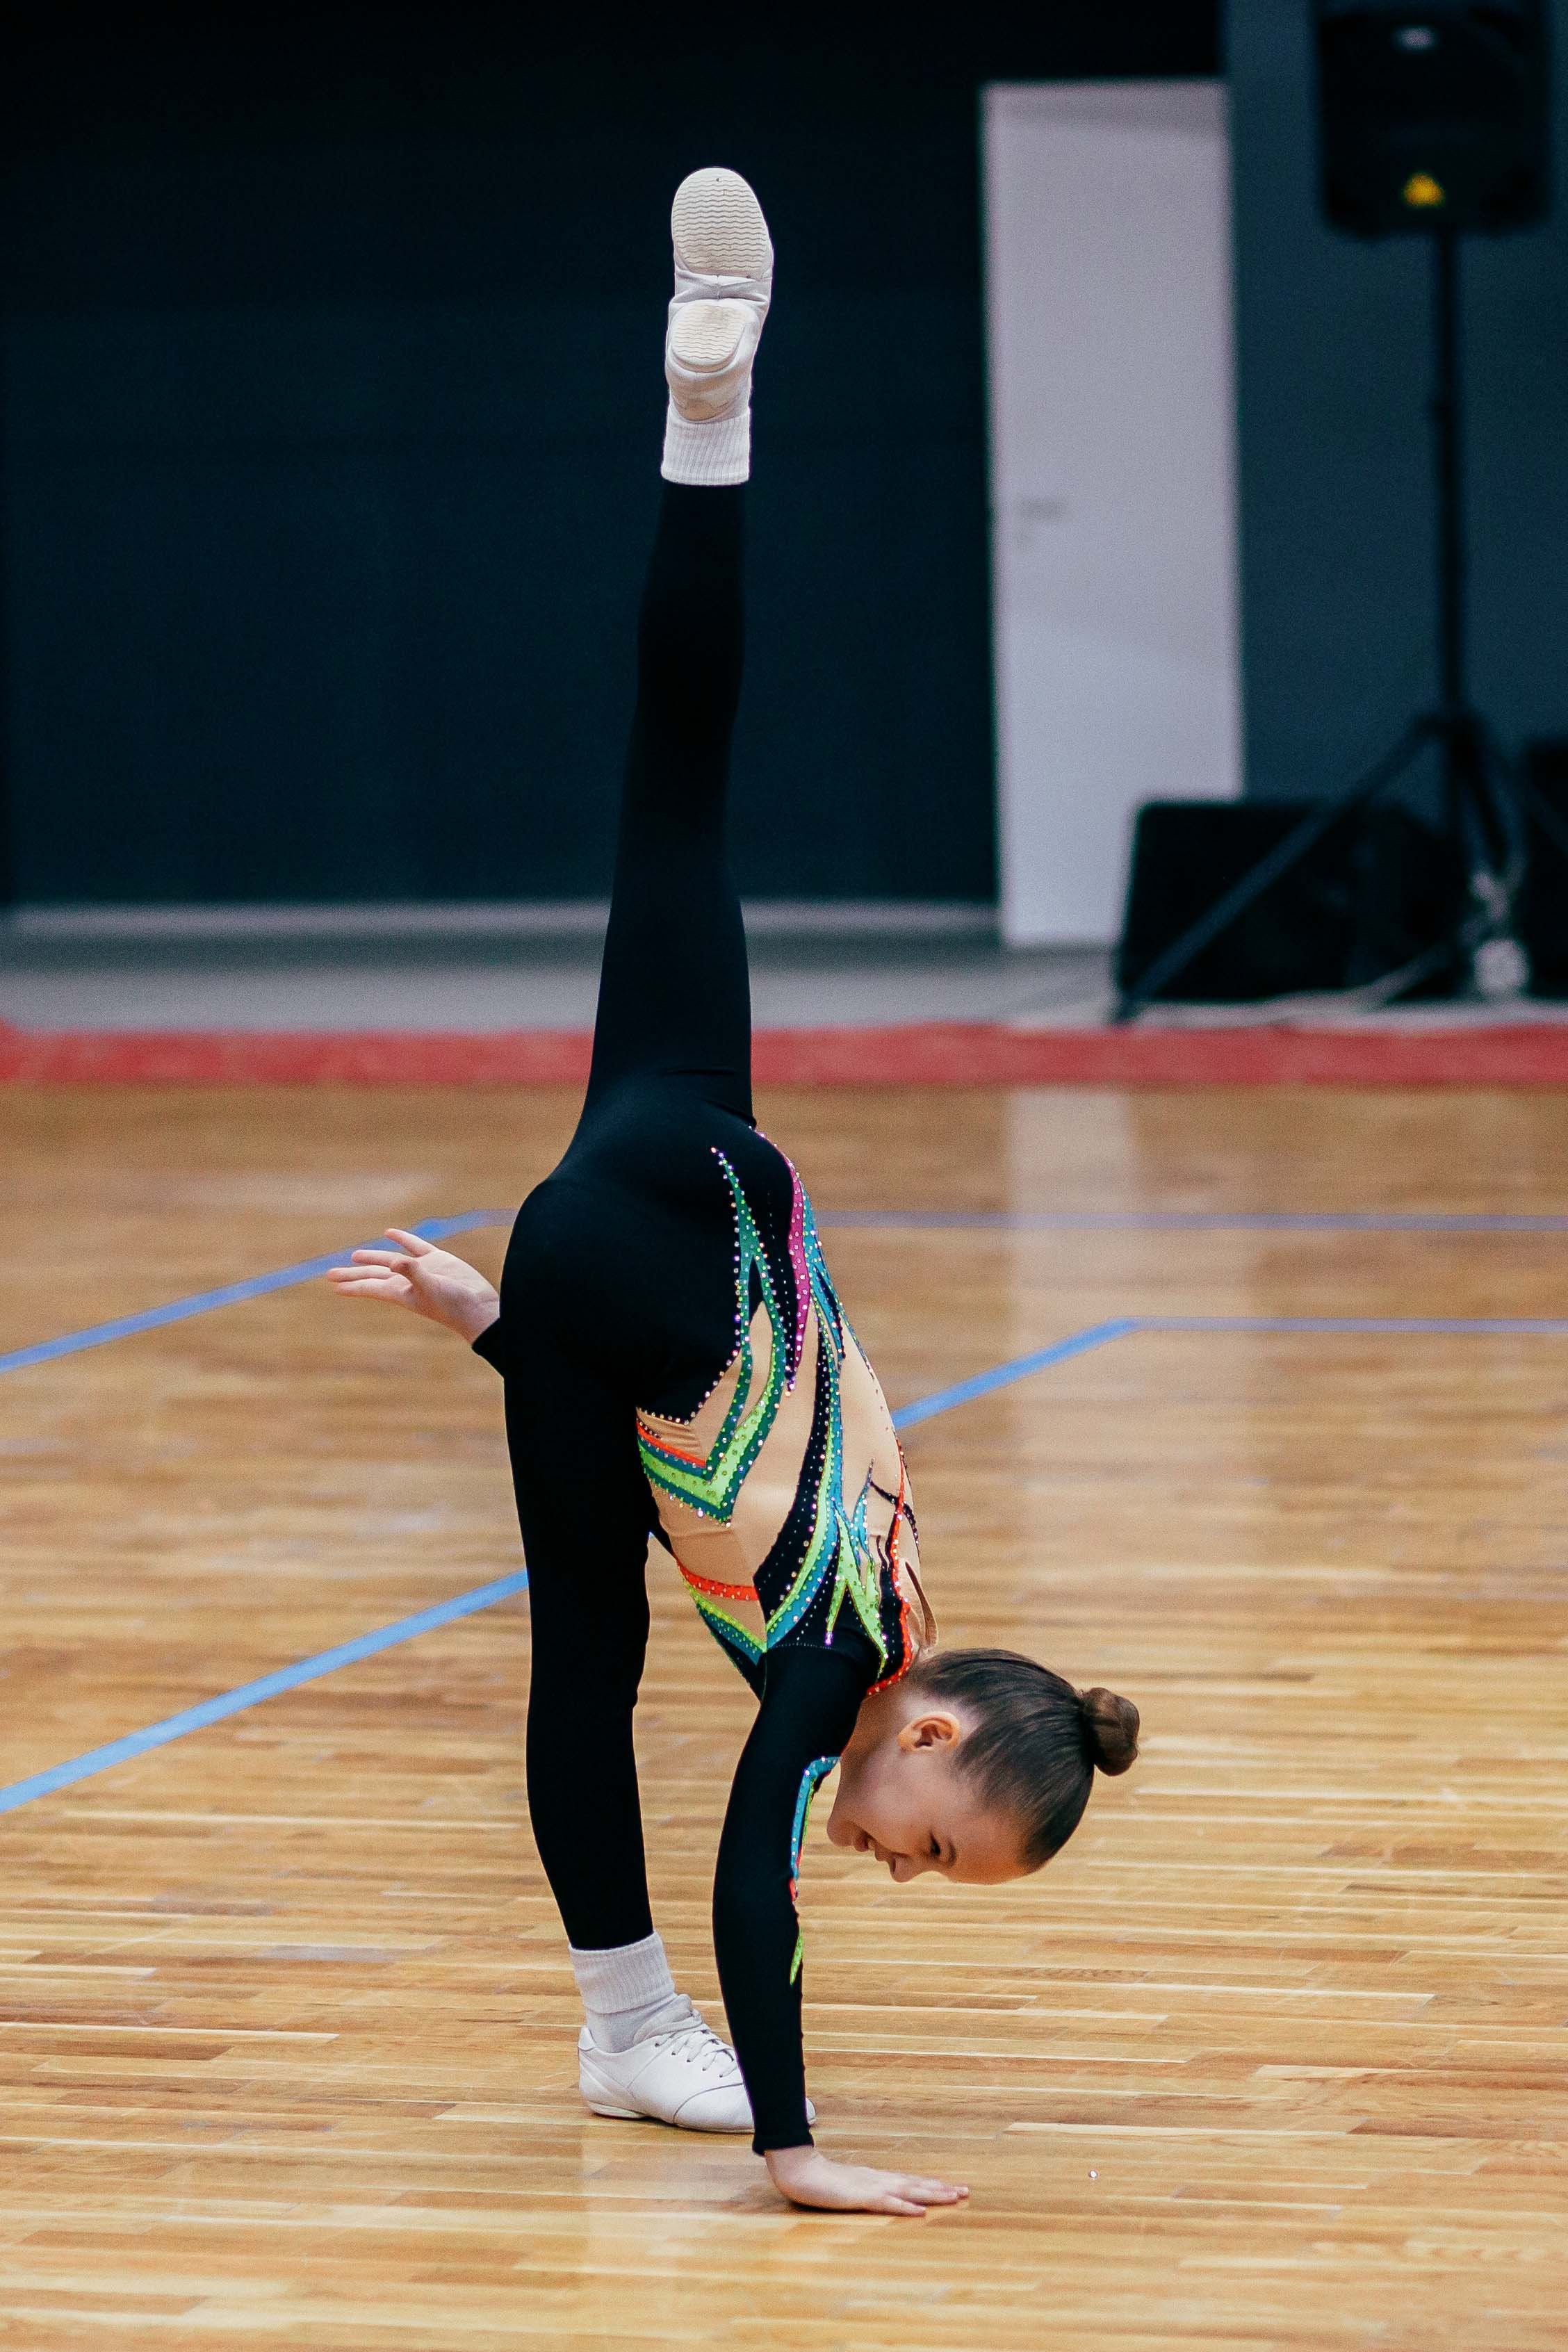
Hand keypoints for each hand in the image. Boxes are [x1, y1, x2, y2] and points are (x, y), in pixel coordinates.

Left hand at [325, 1229, 499, 1344]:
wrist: (479, 1308)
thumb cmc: (454, 1305)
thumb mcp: (432, 1289)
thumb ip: (413, 1273)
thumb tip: (394, 1262)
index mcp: (401, 1292)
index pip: (370, 1286)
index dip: (352, 1285)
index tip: (333, 1286)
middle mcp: (407, 1281)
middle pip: (373, 1275)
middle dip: (352, 1274)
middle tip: (330, 1274)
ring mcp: (421, 1270)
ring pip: (390, 1260)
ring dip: (373, 1257)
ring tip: (355, 1255)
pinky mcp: (437, 1260)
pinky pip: (414, 1246)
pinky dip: (402, 1239)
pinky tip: (390, 1233)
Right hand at [765, 2144, 967, 2216]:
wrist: (798, 2169)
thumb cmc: (819, 2179)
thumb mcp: (846, 2186)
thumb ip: (862, 2189)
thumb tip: (877, 2194)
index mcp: (876, 2178)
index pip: (910, 2181)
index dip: (932, 2185)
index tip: (953, 2188)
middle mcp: (879, 2180)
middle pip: (916, 2184)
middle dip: (941, 2189)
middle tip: (966, 2191)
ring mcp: (870, 2187)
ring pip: (908, 2191)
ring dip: (932, 2194)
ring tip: (953, 2197)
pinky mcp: (859, 2197)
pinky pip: (886, 2203)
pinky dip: (905, 2207)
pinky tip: (919, 2211)